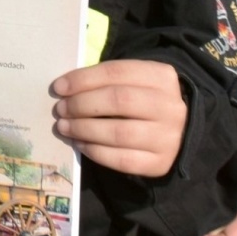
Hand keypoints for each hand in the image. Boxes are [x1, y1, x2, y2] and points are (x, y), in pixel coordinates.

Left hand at [51, 59, 186, 176]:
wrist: (177, 132)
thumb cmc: (142, 101)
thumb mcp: (133, 82)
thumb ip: (105, 81)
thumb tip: (64, 89)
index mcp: (161, 77)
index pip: (116, 72)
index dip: (83, 79)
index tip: (58, 87)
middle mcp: (170, 106)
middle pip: (119, 100)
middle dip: (82, 104)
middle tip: (61, 109)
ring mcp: (168, 137)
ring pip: (119, 132)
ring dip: (84, 129)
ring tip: (64, 127)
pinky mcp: (160, 163)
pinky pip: (122, 160)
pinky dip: (95, 151)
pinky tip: (80, 144)